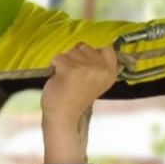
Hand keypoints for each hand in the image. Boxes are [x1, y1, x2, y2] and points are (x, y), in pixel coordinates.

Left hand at [40, 43, 117, 163]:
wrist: (63, 116)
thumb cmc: (74, 99)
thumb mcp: (95, 82)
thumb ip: (96, 67)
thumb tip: (85, 49)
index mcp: (111, 72)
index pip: (107, 49)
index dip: (91, 53)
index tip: (84, 66)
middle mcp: (102, 69)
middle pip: (85, 47)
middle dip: (75, 57)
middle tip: (72, 76)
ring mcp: (87, 68)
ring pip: (71, 51)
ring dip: (64, 62)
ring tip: (65, 78)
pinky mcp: (71, 70)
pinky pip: (58, 58)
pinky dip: (54, 66)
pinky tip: (58, 79)